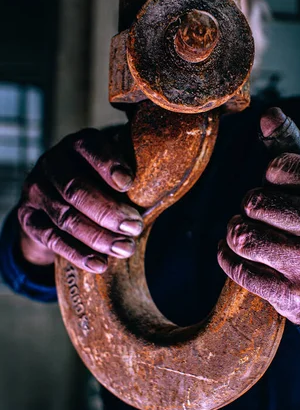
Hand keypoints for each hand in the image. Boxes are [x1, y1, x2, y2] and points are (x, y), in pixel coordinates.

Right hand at [17, 125, 142, 273]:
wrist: (53, 202)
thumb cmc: (97, 184)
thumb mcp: (110, 172)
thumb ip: (128, 179)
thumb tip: (161, 193)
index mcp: (78, 145)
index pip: (90, 149)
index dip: (108, 165)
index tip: (128, 184)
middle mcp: (52, 163)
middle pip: (76, 188)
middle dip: (108, 211)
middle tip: (135, 227)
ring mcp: (35, 190)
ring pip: (66, 217)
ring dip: (97, 237)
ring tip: (125, 248)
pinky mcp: (28, 219)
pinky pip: (53, 239)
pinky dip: (78, 254)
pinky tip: (100, 264)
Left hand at [218, 108, 299, 329]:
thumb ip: (292, 146)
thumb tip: (267, 115)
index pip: (275, 168)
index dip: (270, 176)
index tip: (280, 186)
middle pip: (253, 202)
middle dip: (249, 206)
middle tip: (260, 213)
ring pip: (243, 236)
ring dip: (235, 231)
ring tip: (244, 231)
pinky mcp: (293, 297)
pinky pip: (239, 271)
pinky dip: (227, 258)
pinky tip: (234, 253)